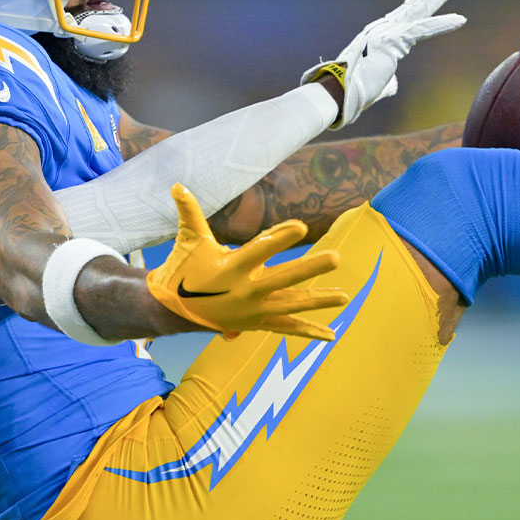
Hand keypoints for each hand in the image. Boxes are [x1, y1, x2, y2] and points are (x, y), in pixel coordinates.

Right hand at [147, 184, 348, 340]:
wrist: (175, 310)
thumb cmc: (185, 269)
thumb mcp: (189, 240)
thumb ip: (189, 213)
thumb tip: (177, 185)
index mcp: (230, 269)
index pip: (258, 251)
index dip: (279, 238)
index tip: (301, 227)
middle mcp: (245, 292)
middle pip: (283, 280)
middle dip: (310, 270)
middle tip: (336, 258)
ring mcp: (253, 310)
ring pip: (291, 305)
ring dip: (319, 301)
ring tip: (345, 296)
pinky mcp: (258, 322)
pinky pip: (286, 327)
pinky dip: (308, 331)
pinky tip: (331, 334)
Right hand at [302, 0, 466, 128]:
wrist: (336, 96)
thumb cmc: (351, 94)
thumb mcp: (375, 86)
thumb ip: (387, 82)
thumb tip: (392, 85)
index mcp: (378, 40)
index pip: (406, 21)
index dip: (421, 8)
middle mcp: (381, 31)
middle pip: (413, 8)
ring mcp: (386, 33)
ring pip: (419, 11)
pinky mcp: (392, 41)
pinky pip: (422, 30)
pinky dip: (442, 25)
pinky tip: (460, 19)